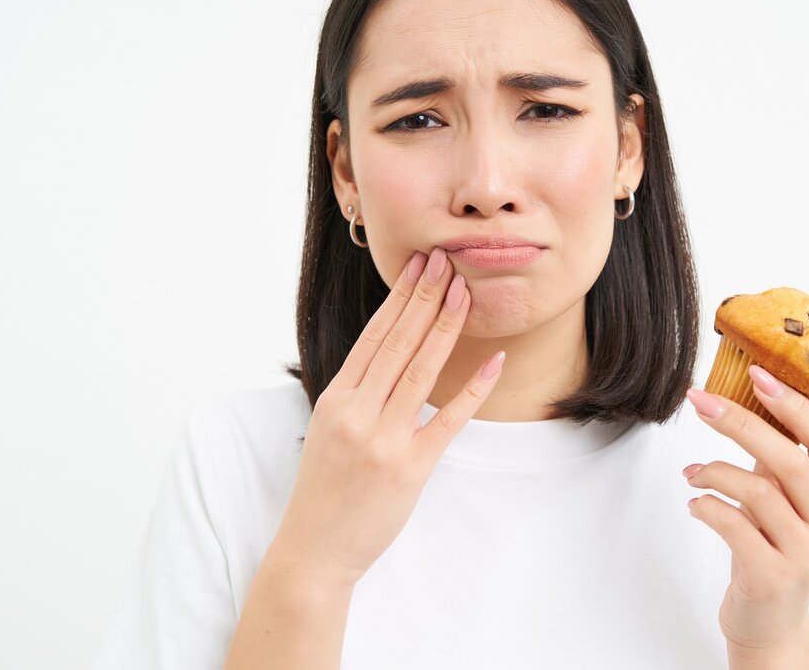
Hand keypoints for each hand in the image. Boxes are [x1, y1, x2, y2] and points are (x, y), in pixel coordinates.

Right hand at [275, 246, 505, 586]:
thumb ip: (357, 391)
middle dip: (426, 296)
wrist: (314, 550)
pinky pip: (448, 420)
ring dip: (445, 326)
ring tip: (465, 291)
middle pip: (398, 342)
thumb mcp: (328, 428)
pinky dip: (473, 388)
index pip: (374, 335)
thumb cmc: (324, 489)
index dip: (400, 297)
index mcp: (336, 399)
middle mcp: (357, 413)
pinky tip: (494, 361)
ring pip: (421, 370)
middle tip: (448, 259)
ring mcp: (384, 440)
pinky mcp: (410, 468)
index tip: (420, 264)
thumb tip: (389, 350)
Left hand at [683, 365, 808, 654]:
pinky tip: (695, 503)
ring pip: (759, 492)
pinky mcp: (773, 577)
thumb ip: (778, 460)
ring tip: (692, 472)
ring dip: (715, 471)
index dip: (795, 405)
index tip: (758, 374)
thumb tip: (746, 398)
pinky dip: (707, 506)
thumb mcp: (785, 502)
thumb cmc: (773, 550)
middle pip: (791, 461)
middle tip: (702, 402)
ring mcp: (806, 555)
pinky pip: (734, 526)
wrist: (770, 623)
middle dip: (741, 423)